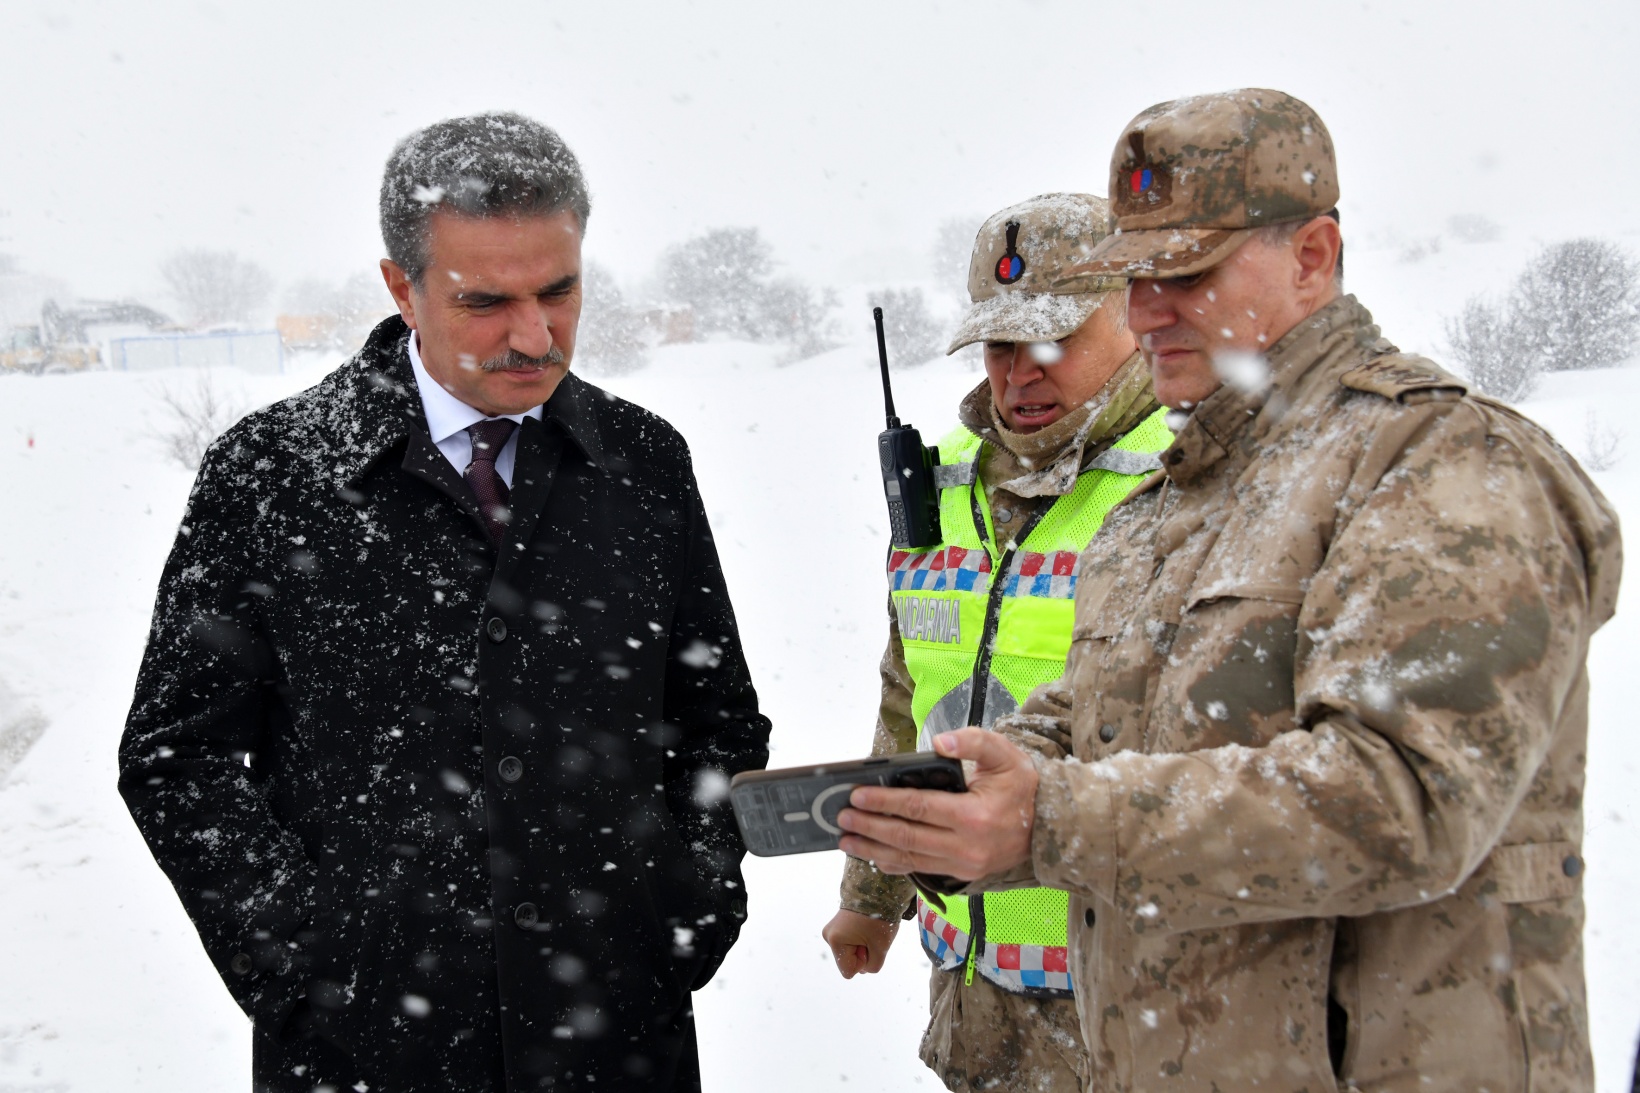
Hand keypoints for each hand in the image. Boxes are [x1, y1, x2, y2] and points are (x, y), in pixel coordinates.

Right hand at [821, 909, 898, 977]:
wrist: (877, 890)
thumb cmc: (879, 918)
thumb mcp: (881, 948)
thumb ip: (872, 966)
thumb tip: (863, 968)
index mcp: (835, 941)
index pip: (849, 971)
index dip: (863, 963)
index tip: (868, 945)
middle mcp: (829, 936)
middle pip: (847, 961)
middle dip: (862, 953)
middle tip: (870, 935)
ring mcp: (831, 930)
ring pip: (849, 952)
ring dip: (861, 946)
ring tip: (868, 929)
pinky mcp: (837, 926)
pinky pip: (849, 943)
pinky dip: (859, 939)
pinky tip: (864, 927)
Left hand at [837, 728, 1036, 880]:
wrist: (1052, 826)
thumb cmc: (1024, 787)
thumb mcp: (1005, 755)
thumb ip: (973, 741)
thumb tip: (939, 742)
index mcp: (974, 816)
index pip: (918, 808)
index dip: (884, 801)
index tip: (857, 795)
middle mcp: (966, 846)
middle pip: (906, 837)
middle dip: (869, 827)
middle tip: (841, 818)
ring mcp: (964, 865)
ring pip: (909, 859)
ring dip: (874, 850)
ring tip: (847, 840)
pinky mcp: (963, 874)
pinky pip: (921, 870)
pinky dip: (895, 864)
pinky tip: (875, 857)